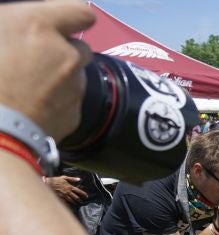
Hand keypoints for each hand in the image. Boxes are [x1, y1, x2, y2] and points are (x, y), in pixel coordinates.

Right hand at [0, 1, 94, 138]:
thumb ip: (13, 22)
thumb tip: (23, 25)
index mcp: (37, 25)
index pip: (80, 11)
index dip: (73, 16)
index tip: (65, 23)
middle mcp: (64, 53)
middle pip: (79, 46)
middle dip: (63, 51)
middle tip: (35, 60)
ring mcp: (73, 86)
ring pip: (77, 75)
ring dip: (61, 77)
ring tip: (30, 87)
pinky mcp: (75, 113)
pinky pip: (71, 102)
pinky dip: (58, 102)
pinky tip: (34, 106)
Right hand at [45, 174, 87, 203]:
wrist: (48, 184)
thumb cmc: (56, 180)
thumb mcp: (64, 177)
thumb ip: (72, 179)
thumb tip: (79, 179)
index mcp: (70, 187)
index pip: (78, 191)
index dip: (83, 194)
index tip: (86, 196)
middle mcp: (68, 192)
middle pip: (75, 197)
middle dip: (79, 200)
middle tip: (82, 202)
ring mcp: (64, 195)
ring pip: (71, 200)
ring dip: (75, 202)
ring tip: (77, 204)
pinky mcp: (60, 198)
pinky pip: (65, 202)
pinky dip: (68, 204)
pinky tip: (70, 206)